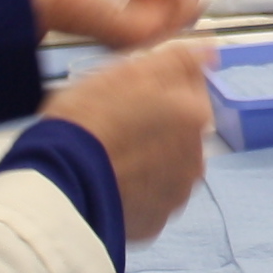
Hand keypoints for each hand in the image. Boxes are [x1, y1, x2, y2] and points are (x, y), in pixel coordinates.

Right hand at [40, 41, 214, 241]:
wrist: (62, 182)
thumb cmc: (89, 120)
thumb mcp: (127, 71)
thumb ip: (176, 59)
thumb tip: (211, 50)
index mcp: (194, 115)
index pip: (188, 87)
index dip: (157, 85)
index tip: (127, 91)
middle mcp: (196, 157)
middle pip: (180, 130)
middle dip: (156, 125)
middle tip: (114, 124)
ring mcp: (177, 194)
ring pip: (167, 167)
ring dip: (148, 160)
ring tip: (109, 157)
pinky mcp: (154, 222)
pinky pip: (149, 200)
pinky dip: (135, 192)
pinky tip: (108, 183)